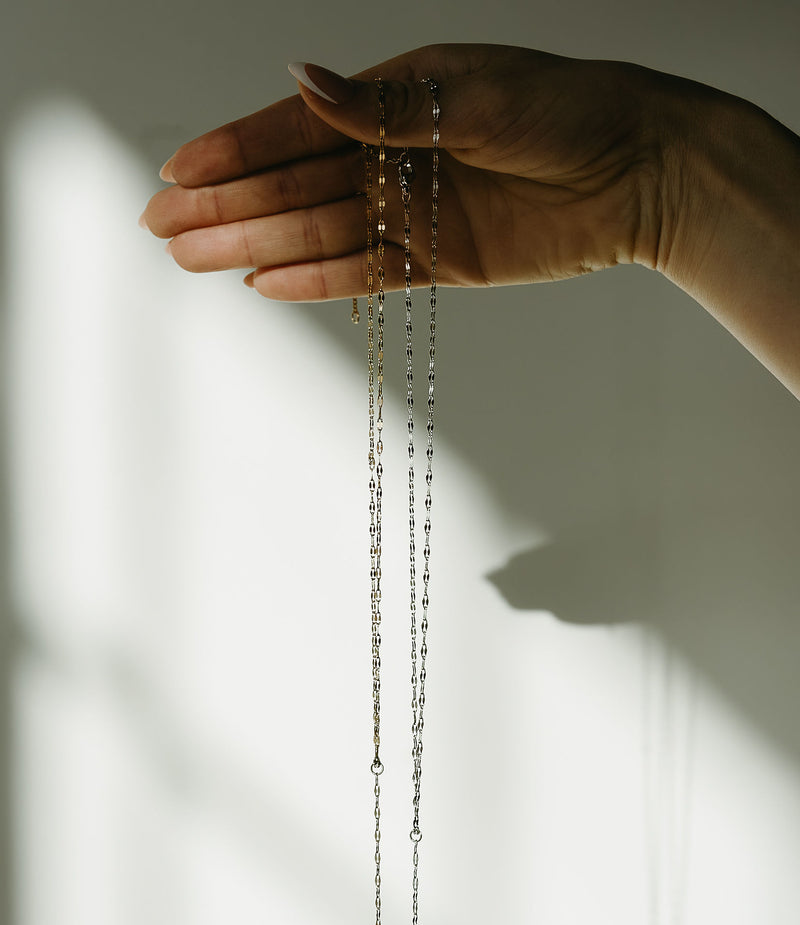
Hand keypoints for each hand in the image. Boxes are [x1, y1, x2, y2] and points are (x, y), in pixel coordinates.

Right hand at [140, 44, 669, 299]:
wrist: (642, 170)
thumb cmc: (568, 112)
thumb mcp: (474, 97)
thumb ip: (385, 107)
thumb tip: (302, 79)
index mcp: (396, 99)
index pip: (297, 127)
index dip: (235, 150)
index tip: (177, 170)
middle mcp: (395, 155)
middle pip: (294, 184)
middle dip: (226, 203)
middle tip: (158, 224)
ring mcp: (415, 210)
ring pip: (319, 232)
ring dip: (256, 244)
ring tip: (191, 258)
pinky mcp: (441, 260)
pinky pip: (367, 274)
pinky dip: (319, 280)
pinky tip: (266, 285)